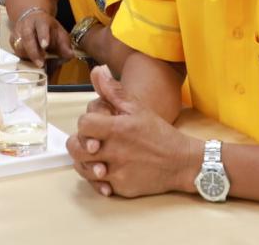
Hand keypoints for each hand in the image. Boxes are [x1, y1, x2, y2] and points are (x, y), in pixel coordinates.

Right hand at [8, 7, 72, 67]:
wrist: (32, 17)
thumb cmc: (47, 27)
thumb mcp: (59, 32)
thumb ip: (64, 44)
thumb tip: (70, 55)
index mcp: (41, 20)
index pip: (41, 26)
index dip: (43, 36)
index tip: (45, 45)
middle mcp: (27, 24)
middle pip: (27, 37)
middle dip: (34, 51)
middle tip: (41, 63)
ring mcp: (17, 31)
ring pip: (19, 45)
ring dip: (28, 55)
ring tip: (37, 62)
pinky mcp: (12, 39)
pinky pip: (15, 50)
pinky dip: (23, 56)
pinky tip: (30, 59)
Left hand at [65, 66, 200, 198]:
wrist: (181, 162)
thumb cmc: (158, 133)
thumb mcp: (138, 108)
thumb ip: (114, 91)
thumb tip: (97, 70)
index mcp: (118, 129)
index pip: (84, 124)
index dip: (86, 123)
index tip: (95, 125)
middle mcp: (115, 151)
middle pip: (77, 150)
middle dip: (80, 144)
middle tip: (91, 143)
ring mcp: (117, 172)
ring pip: (84, 169)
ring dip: (87, 162)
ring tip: (96, 157)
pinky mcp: (121, 188)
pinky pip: (98, 186)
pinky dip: (99, 180)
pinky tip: (106, 173)